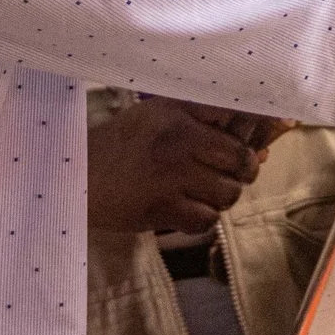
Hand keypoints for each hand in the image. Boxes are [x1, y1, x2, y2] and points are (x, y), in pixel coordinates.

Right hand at [87, 98, 272, 234]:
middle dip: (243, 170)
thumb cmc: (121, 143)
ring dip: (222, 196)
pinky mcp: (160, 210)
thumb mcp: (157, 114)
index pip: (235, 116)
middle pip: (241, 160)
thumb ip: (204, 119)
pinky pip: (205, 221)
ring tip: (206, 191)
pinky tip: (189, 208)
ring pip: (227, 193)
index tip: (256, 142)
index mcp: (178, 115)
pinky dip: (203, 219)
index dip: (254, 130)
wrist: (75, 175)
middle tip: (233, 173)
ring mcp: (170, 178)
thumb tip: (260, 147)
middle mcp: (178, 142)